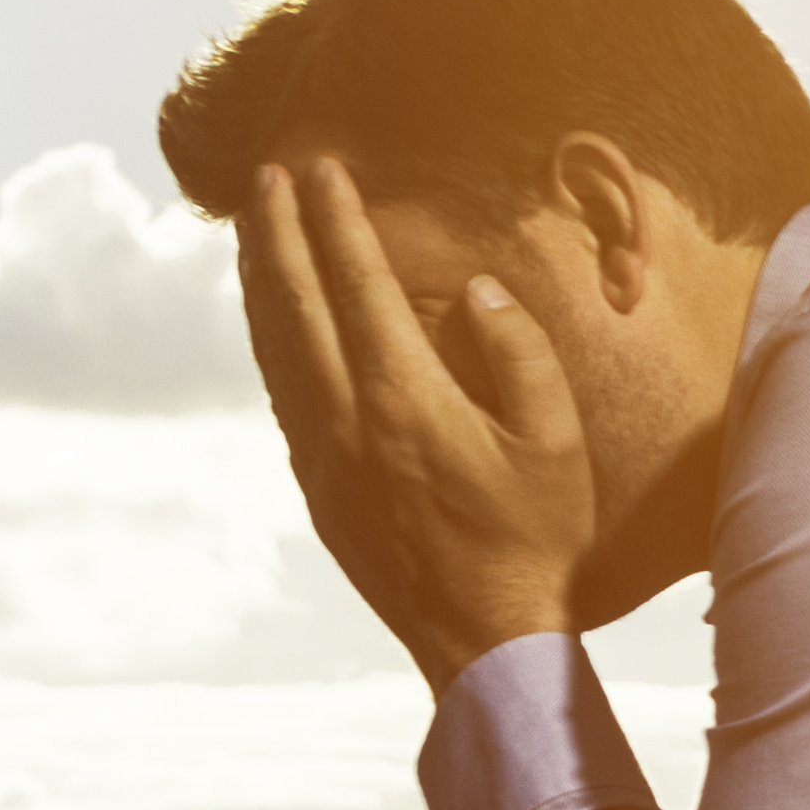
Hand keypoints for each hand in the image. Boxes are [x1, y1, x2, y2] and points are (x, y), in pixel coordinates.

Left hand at [235, 151, 598, 683]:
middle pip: (296, 304)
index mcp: (407, 397)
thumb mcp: (555, 441)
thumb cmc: (535, 541)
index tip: (325, 169)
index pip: (358, 283)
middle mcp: (349, 419)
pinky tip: (272, 321)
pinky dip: (270, 342)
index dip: (338, 219)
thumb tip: (478, 291)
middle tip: (266, 175)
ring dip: (261, 282)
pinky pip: (282, 395)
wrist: (485, 641)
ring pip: (276, 348)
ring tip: (253, 230)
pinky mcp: (319, 490)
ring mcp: (324, 457)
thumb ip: (520, 353)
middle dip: (278, 231)